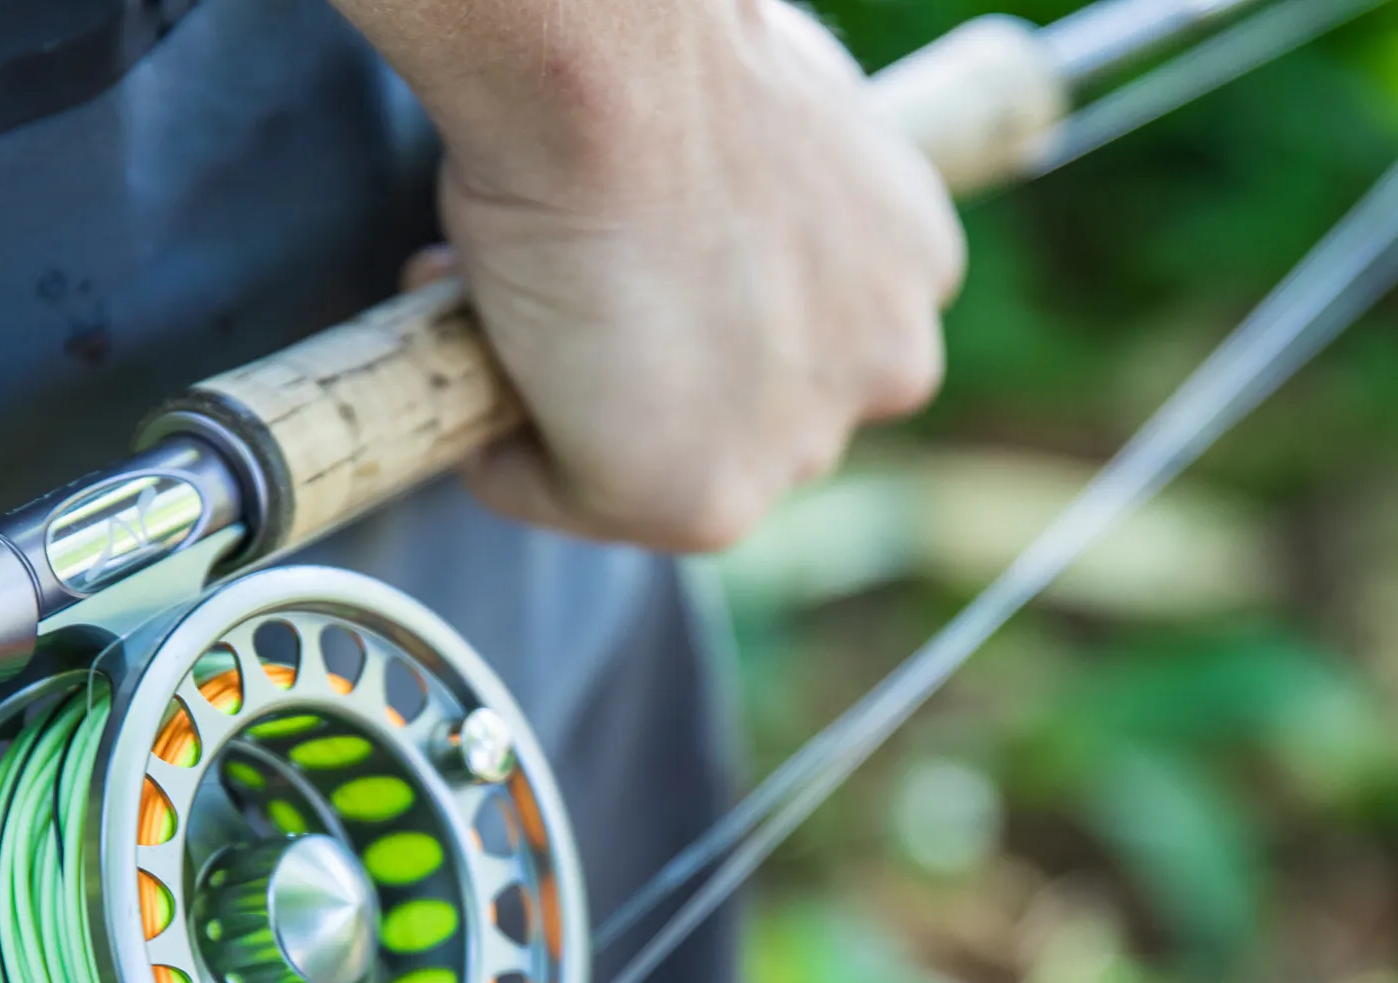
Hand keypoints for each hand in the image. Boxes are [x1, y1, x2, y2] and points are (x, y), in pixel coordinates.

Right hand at [342, 0, 964, 552]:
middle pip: (747, 413)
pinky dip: (506, 450)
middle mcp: (886, 365)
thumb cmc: (664, 64)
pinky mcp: (701, 503)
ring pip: (663, 465)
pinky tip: (487, 353)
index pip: (806, 334)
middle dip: (652, 374)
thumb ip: (756, 211)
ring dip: (581, 414)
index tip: (630, 270)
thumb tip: (676, 234)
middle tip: (569, 297)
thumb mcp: (763, 126)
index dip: (699, 309)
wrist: (614, 78)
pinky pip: (567, 499)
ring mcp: (798, 445)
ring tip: (521, 315)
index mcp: (910, 262)